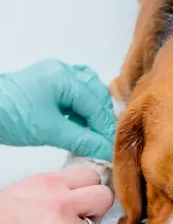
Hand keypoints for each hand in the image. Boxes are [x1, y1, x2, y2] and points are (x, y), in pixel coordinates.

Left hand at [0, 59, 115, 160]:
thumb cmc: (9, 116)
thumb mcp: (51, 132)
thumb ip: (84, 141)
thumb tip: (107, 151)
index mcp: (64, 77)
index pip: (96, 105)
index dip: (105, 128)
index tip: (111, 148)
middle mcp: (62, 71)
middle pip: (96, 95)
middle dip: (102, 119)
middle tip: (106, 142)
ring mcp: (55, 75)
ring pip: (88, 93)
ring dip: (93, 114)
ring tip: (94, 135)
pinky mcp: (48, 84)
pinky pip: (75, 94)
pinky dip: (82, 110)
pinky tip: (80, 125)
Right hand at [0, 167, 113, 223]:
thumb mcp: (26, 191)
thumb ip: (56, 190)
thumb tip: (78, 195)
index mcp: (51, 182)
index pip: (92, 176)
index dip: (90, 190)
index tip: (84, 200)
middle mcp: (62, 200)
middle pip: (105, 198)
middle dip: (97, 211)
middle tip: (82, 220)